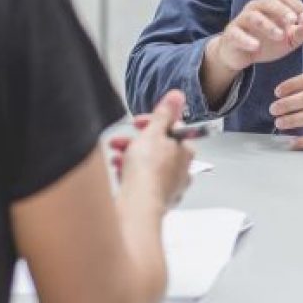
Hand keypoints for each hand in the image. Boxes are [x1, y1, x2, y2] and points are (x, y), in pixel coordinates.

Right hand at [110, 91, 193, 210]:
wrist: (137, 205)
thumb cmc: (148, 171)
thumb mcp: (154, 132)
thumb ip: (164, 114)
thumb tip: (177, 97)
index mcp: (186, 151)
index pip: (172, 128)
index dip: (152, 122)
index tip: (138, 122)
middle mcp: (181, 170)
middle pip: (158, 147)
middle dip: (136, 141)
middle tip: (122, 141)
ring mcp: (169, 187)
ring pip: (148, 165)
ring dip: (130, 156)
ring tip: (116, 156)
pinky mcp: (154, 200)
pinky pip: (141, 181)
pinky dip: (129, 174)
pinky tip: (119, 172)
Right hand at [205, 0, 302, 77]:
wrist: (239, 55)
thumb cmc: (267, 42)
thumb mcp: (288, 39)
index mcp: (272, 5)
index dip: (297, 5)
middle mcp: (257, 8)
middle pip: (270, 2)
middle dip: (282, 11)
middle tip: (293, 22)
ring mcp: (242, 20)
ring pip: (253, 16)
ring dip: (268, 25)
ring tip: (279, 36)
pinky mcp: (231, 34)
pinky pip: (237, 33)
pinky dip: (246, 39)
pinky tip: (256, 46)